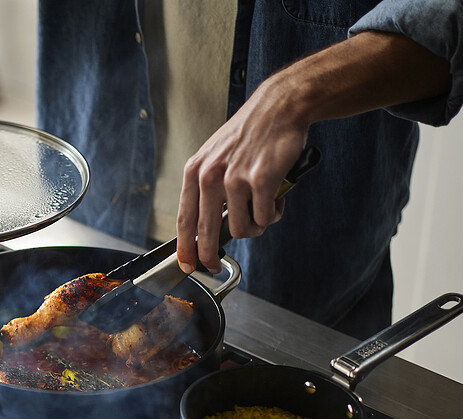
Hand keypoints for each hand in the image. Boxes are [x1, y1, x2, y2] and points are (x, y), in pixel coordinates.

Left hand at [176, 76, 305, 273]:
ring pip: (240, 229)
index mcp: (195, 171)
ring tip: (263, 209)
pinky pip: (264, 218)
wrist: (279, 108)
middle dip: (209, 256)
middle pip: (205, 233)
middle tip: (215, 266)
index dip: (184, 248)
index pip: (184, 219)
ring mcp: (235, 178)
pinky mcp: (261, 180)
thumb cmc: (249, 136)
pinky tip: (276, 200)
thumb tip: (203, 230)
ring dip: (254, 227)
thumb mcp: (214, 158)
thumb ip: (206, 190)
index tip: (186, 265)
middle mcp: (210, 175)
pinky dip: (272, 215)